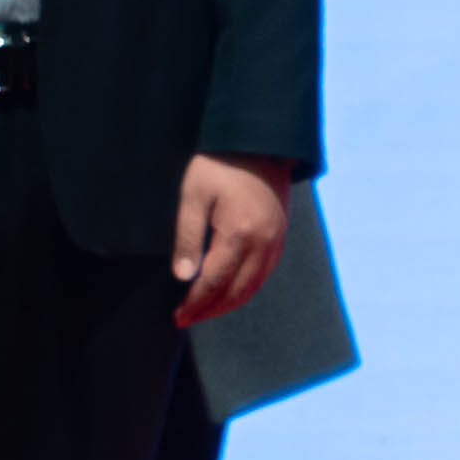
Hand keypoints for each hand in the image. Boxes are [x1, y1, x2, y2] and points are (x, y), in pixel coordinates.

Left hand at [171, 154, 297, 327]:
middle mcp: (264, 242)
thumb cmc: (218, 164)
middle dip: (211, 309)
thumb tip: (183, 277)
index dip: (196, 303)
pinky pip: (265, 271)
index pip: (215, 281)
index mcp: (240, 233)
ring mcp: (276, 239)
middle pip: (238, 290)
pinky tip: (231, 290)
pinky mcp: (280, 233)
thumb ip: (187, 236)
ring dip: (230, 302)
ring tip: (206, 310)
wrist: (258, 140)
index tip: (178, 317)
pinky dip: (247, 287)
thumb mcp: (193, 195)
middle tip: (187, 319)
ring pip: (254, 285)